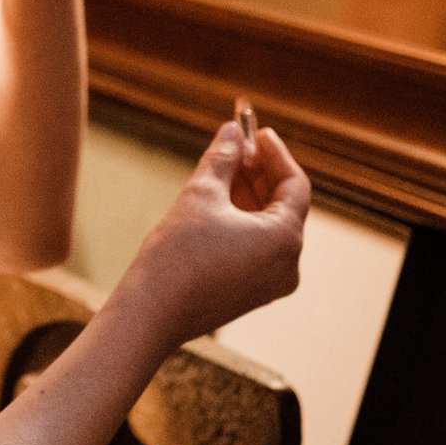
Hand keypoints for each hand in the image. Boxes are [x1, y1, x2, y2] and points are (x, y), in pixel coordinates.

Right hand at [112, 119, 310, 349]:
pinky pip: (258, 246)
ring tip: (223, 167)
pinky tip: (219, 199)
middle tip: (237, 144)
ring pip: (268, 226)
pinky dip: (244, 220)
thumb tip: (232, 130)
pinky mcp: (252, 292)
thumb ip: (223, 157)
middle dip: (260, 172)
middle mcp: (288, 265)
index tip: (257, 131)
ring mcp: (271, 283)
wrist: (151, 314)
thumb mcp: (201, 194)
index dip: (275, 153)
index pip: (294, 184)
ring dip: (249, 194)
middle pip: (283, 205)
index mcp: (285, 240)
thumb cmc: (177, 255)